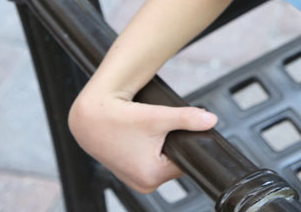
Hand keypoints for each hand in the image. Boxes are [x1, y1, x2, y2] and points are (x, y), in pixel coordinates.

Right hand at [69, 88, 217, 193]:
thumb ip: (187, 119)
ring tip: (149, 131)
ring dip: (163, 146)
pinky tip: (144, 137)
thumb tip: (211, 120)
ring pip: (164, 161)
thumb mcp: (157, 117)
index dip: (187, 142)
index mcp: (151, 177)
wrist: (90, 116)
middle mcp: (143, 184)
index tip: (180, 129)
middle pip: (175, 162)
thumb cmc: (118, 118)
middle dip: (174, 144)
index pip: (185, 162)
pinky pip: (151, 161)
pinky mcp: (129, 173)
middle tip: (161, 128)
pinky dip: (152, 149)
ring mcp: (135, 180)